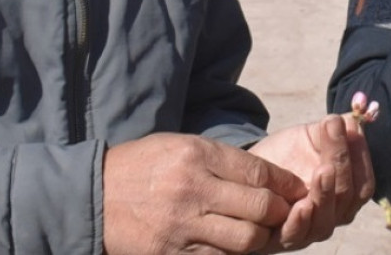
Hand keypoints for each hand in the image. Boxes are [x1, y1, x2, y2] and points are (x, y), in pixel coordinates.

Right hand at [102, 132, 305, 254]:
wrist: (92, 197)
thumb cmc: (143, 166)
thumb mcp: (181, 146)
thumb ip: (223, 160)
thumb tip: (269, 177)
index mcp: (196, 156)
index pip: (259, 173)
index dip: (286, 184)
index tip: (298, 189)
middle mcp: (192, 190)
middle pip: (260, 208)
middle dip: (281, 213)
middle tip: (286, 213)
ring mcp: (182, 226)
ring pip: (245, 240)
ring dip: (260, 238)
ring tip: (261, 232)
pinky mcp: (171, 254)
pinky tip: (233, 246)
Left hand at [248, 114, 374, 250]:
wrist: (253, 171)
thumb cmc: (289, 154)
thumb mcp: (311, 135)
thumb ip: (333, 128)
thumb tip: (353, 115)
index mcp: (347, 193)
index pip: (363, 182)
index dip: (359, 156)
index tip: (346, 128)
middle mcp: (334, 215)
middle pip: (347, 198)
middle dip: (342, 168)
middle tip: (333, 145)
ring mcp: (311, 229)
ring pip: (326, 221)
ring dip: (325, 196)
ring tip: (322, 171)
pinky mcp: (283, 238)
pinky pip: (295, 235)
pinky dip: (300, 222)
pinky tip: (301, 205)